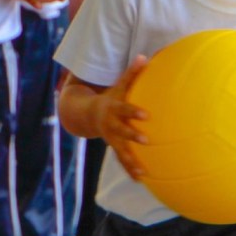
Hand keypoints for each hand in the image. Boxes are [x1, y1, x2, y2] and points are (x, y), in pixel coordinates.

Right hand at [92, 56, 149, 179]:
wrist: (89, 114)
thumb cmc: (111, 97)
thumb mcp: (119, 85)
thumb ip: (132, 73)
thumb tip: (144, 56)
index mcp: (113, 109)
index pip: (124, 109)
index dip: (133, 112)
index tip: (145, 115)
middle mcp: (111, 125)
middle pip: (122, 131)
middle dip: (132, 136)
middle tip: (146, 140)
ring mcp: (111, 139)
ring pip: (120, 151)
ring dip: (131, 161)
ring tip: (143, 171)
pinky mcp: (114, 148)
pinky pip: (122, 161)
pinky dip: (130, 170)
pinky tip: (141, 179)